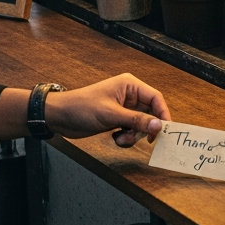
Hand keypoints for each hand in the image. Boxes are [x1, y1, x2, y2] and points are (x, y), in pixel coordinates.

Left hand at [45, 73, 170, 146]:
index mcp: (130, 85)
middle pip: (150, 113)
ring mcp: (123, 108)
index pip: (155, 98)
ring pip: (141, 124)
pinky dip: (126, 137)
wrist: (59, 117)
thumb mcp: (111, 115)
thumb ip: (136, 120)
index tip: (164, 130)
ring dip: (134, 135)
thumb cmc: (82, 108)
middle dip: (145, 128)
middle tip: (140, 139)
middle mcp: (129, 95)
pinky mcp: (117, 119)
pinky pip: (131, 129)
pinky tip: (115, 137)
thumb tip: (159, 125)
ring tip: (120, 138)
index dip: (163, 113)